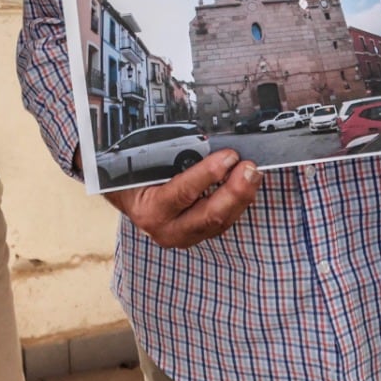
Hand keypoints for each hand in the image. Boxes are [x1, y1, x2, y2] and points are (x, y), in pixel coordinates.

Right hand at [106, 148, 258, 248]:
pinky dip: (236, 205)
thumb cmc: (134, 179)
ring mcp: (182, 237)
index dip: (209, 174)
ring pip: (220, 222)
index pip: (183, 192)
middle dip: (235, 191)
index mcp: (150, 209)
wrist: (126, 200)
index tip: (228, 156)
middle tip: (250, 168)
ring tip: (253, 174)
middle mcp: (166, 229)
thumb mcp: (145, 166)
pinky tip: (246, 188)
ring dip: (241, 197)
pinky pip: (221, 224)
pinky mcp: (195, 238)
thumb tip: (205, 143)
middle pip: (209, 215)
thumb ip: (170, 158)